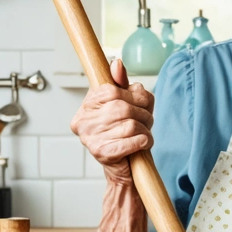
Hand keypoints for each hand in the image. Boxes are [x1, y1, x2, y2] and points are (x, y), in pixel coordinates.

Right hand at [70, 58, 154, 184]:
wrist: (124, 168)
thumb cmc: (125, 133)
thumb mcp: (125, 104)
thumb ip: (122, 84)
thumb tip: (117, 63)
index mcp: (87, 106)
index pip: (111, 89)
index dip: (133, 95)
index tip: (140, 102)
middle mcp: (84, 122)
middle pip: (122, 107)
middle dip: (143, 113)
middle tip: (147, 121)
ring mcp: (90, 138)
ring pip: (130, 124)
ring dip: (145, 128)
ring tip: (144, 133)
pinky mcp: (102, 154)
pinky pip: (133, 140)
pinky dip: (145, 140)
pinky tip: (143, 143)